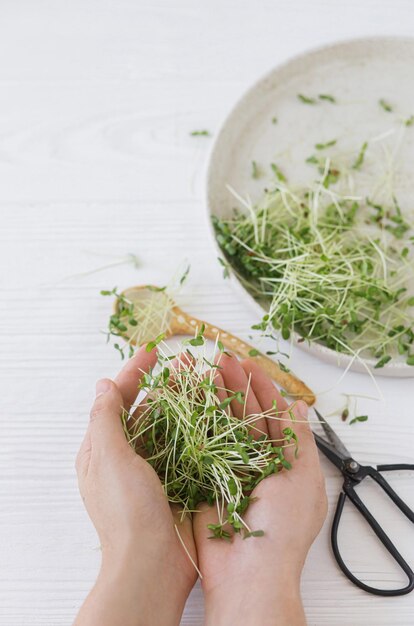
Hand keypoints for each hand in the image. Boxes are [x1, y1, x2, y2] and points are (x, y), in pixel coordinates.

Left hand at [74, 345, 196, 625]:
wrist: (153, 565)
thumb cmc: (126, 512)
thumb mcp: (108, 458)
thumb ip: (105, 418)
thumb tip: (102, 384)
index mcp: (103, 449)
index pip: (117, 399)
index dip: (133, 372)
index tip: (152, 351)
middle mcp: (128, 456)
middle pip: (147, 408)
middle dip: (165, 383)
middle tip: (187, 361)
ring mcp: (155, 469)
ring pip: (171, 424)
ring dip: (186, 401)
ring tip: (205, 377)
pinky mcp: (179, 481)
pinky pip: (189, 446)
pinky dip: (200, 427)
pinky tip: (215, 412)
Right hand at [193, 354, 327, 625]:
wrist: (248, 575)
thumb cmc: (282, 529)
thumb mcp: (302, 480)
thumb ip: (299, 440)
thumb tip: (302, 406)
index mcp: (282, 462)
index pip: (272, 416)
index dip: (262, 388)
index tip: (250, 363)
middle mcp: (254, 463)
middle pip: (244, 415)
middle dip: (235, 385)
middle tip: (220, 357)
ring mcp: (226, 470)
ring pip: (220, 425)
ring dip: (213, 396)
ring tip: (203, 367)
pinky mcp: (202, 479)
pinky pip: (199, 444)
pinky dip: (195, 420)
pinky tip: (189, 397)